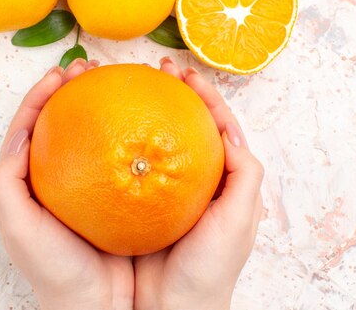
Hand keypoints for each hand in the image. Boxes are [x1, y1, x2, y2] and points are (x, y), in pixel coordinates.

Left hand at [0, 59, 133, 309]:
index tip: (62, 73)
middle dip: (72, 89)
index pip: (30, 125)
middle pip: (61, 120)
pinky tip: (142, 123)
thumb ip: (7, 181)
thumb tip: (21, 134)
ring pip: (91, 133)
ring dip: (100, 104)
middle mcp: (57, 175)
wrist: (94, 303)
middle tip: (90, 68)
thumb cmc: (53, 269)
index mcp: (29, 179)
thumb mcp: (17, 226)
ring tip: (116, 83)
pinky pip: (119, 154)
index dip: (42, 94)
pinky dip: (127, 134)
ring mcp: (87, 182)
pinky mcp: (115, 192)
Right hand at [134, 57, 263, 309]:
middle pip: (187, 125)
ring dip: (149, 111)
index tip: (184, 75)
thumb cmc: (209, 269)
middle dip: (176, 94)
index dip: (204, 97)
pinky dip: (125, 141)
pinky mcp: (139, 199)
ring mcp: (166, 188)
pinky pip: (133, 162)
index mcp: (223, 179)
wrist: (170, 307)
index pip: (217, 127)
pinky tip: (110, 129)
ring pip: (158, 139)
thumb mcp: (239, 220)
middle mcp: (195, 179)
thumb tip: (227, 133)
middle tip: (158, 70)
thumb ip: (244, 175)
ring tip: (132, 87)